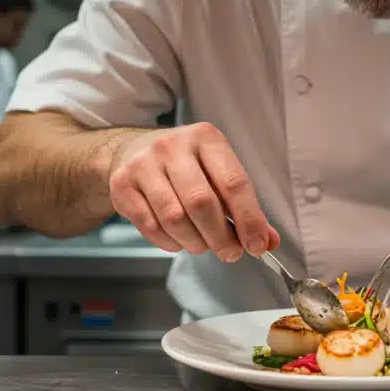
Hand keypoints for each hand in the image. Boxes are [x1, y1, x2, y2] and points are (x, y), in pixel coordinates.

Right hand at [108, 122, 279, 260]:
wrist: (131, 149)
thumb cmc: (185, 165)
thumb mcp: (218, 172)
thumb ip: (244, 206)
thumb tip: (267, 240)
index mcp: (206, 138)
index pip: (234, 183)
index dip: (249, 219)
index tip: (257, 245)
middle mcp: (173, 146)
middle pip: (202, 203)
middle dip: (221, 237)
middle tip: (231, 252)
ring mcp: (143, 164)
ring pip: (174, 218)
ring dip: (195, 242)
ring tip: (204, 245)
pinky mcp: (122, 185)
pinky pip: (150, 226)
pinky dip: (170, 243)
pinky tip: (179, 240)